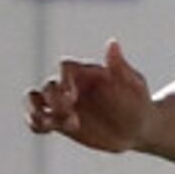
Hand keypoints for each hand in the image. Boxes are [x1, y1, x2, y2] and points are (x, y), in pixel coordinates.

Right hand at [26, 39, 154, 153]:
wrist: (139, 128)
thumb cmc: (138, 102)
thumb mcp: (133, 85)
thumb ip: (119, 67)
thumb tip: (112, 43)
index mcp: (87, 73)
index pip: (65, 67)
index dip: (63, 80)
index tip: (73, 97)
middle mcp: (71, 85)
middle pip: (47, 85)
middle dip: (52, 100)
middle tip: (72, 120)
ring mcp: (64, 104)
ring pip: (35, 101)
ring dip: (36, 111)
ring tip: (49, 124)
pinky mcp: (60, 122)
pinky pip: (39, 120)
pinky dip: (36, 124)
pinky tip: (47, 129)